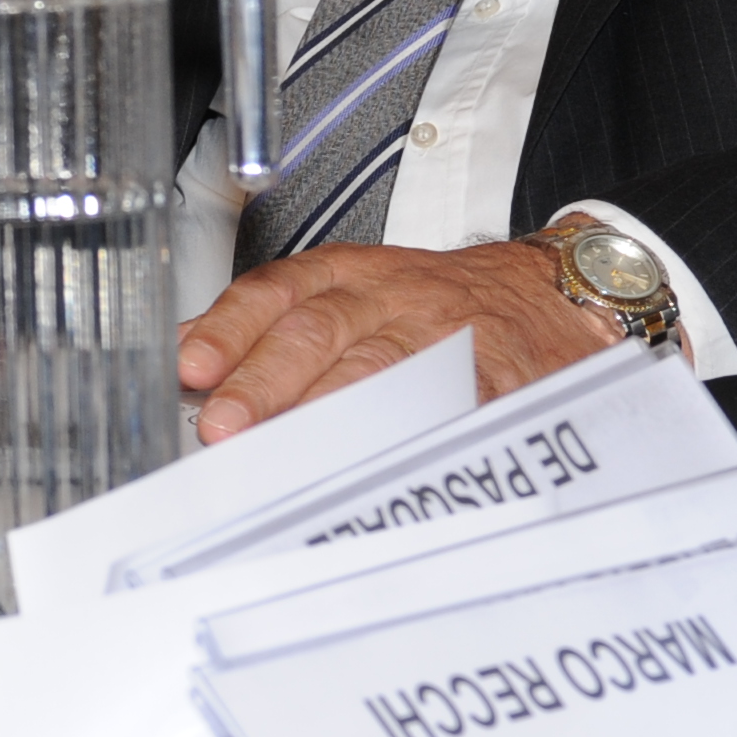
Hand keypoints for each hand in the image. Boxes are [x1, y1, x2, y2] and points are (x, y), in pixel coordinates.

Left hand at [177, 238, 623, 443]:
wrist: (547, 292)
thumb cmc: (438, 299)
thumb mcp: (350, 288)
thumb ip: (272, 320)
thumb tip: (188, 353)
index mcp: (346, 274)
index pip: (273, 292)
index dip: (228, 329)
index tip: (190, 367)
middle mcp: (388, 297)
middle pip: (314, 333)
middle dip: (263, 383)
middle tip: (223, 426)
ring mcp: (439, 334)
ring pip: (375, 369)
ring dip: (324, 414)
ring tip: (284, 454)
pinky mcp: (491, 375)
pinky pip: (447, 404)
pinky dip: (411, 434)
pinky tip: (378, 462)